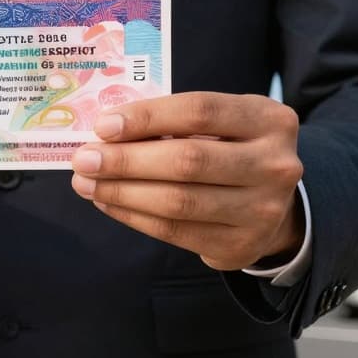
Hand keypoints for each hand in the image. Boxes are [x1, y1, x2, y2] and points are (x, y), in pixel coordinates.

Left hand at [70, 92, 305, 270]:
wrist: (275, 203)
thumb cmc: (230, 148)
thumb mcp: (220, 123)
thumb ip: (173, 122)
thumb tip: (104, 133)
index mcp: (268, 120)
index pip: (199, 111)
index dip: (147, 117)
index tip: (103, 126)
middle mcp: (275, 165)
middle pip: (187, 161)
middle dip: (126, 160)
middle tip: (83, 159)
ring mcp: (263, 210)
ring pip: (178, 201)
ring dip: (121, 192)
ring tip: (86, 183)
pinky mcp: (241, 245)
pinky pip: (175, 232)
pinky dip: (133, 216)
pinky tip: (107, 203)